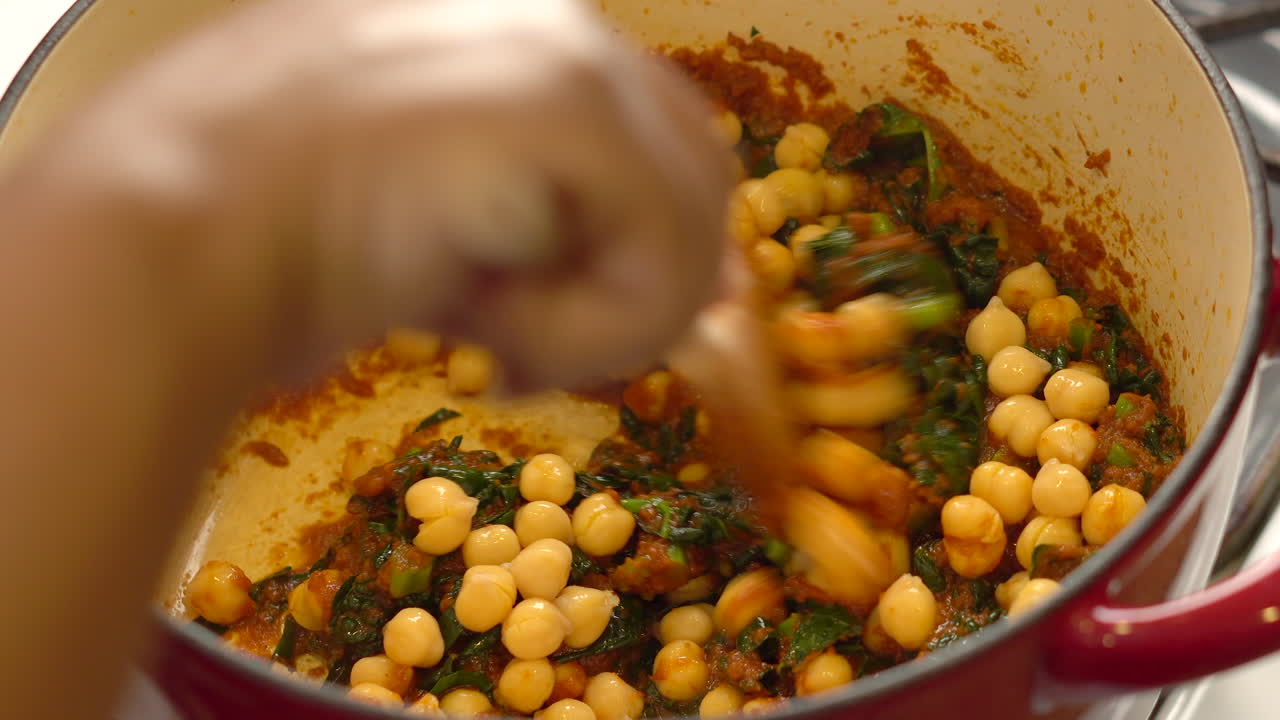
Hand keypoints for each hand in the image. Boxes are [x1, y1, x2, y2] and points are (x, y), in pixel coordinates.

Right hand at [28, 0, 730, 389]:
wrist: (164, 244)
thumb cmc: (257, 239)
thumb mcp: (409, 204)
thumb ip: (516, 208)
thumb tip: (599, 252)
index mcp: (503, 30)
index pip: (647, 140)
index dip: (635, 250)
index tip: (554, 321)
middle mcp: (544, 16)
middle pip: (694, 174)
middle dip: (635, 288)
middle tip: (527, 349)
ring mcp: (558, 47)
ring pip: (692, 221)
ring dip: (608, 318)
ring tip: (492, 340)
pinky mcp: (564, 106)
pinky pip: (663, 257)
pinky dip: (594, 334)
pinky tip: (488, 336)